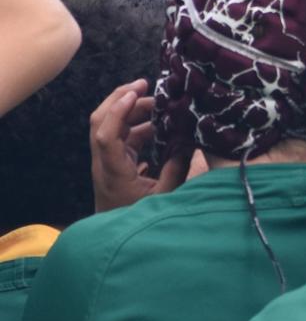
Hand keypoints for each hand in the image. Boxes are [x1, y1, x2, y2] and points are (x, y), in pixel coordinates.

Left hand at [91, 80, 187, 212]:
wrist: (117, 236)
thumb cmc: (140, 218)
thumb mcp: (164, 197)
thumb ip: (176, 169)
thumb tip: (190, 142)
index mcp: (113, 170)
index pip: (106, 135)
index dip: (118, 111)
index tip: (136, 94)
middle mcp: (104, 161)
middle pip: (100, 120)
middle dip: (120, 98)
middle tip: (145, 84)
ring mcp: (107, 159)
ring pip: (110, 125)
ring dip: (129, 109)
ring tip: (156, 101)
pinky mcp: (114, 161)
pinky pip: (122, 135)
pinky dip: (137, 124)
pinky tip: (157, 123)